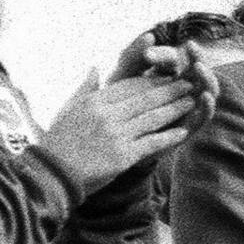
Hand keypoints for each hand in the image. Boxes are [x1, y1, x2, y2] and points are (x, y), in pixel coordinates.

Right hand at [39, 69, 197, 191]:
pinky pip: (151, 142)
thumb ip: (86, 88)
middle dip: (171, 89)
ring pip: (153, 118)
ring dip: (175, 108)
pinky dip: (168, 136)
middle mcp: (107, 115)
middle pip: (146, 98)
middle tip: (189, 83)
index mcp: (95, 101)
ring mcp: (116, 135)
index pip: (131, 85)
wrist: (51, 175)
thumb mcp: (68, 109)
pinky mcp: (123, 156)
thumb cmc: (58, 143)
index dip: (153, 80)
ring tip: (192, 102)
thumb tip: (95, 68)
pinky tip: (182, 131)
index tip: (169, 75)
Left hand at [109, 36, 222, 136]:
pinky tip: (204, 95)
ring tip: (199, 67)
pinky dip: (208, 104)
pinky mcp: (190, 127)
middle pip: (198, 69)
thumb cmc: (117, 106)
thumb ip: (133, 56)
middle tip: (191, 46)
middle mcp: (183, 89)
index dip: (167, 53)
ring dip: (207, 76)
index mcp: (167, 74)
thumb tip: (149, 35)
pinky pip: (206, 115)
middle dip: (197, 56)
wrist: (114, 141)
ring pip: (208, 89)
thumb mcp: (122, 79)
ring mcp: (189, 108)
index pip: (174, 59)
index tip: (151, 52)